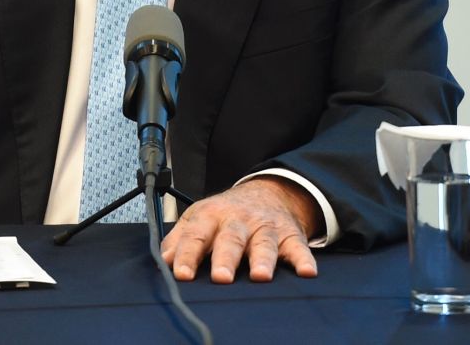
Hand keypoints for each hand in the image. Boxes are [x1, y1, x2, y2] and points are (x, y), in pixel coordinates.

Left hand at [161, 176, 321, 282]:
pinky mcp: (289, 235)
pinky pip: (298, 247)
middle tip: (221, 277)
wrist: (266, 192)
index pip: (195, 236)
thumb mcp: (198, 219)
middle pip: (230, 239)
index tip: (181, 274)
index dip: (187, 256)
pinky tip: (306, 272)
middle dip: (225, 258)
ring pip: (263, 243)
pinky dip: (303, 259)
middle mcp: (237, 221)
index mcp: (210, 217)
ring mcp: (264, 227)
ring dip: (262, 259)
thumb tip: (162, 262)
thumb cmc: (225, 214)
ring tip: (260, 276)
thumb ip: (179, 240)